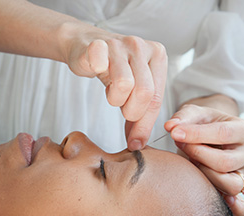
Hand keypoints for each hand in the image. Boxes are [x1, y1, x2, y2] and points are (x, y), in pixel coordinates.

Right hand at [64, 26, 166, 150]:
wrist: (85, 46)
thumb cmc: (113, 72)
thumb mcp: (134, 91)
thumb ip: (141, 115)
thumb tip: (137, 144)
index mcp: (158, 56)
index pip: (156, 99)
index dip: (145, 125)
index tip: (135, 143)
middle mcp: (141, 47)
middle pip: (144, 93)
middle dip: (131, 112)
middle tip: (121, 107)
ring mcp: (119, 44)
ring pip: (124, 84)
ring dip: (114, 99)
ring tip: (111, 92)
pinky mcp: (97, 45)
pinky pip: (99, 63)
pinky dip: (97, 69)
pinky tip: (97, 69)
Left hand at [165, 104, 243, 215]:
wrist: (206, 136)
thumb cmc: (201, 124)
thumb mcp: (193, 114)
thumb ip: (182, 118)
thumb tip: (171, 126)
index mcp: (243, 130)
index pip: (223, 134)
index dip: (197, 134)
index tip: (175, 133)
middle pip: (225, 162)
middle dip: (197, 155)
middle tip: (180, 146)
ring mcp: (241, 174)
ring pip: (230, 184)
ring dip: (204, 176)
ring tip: (190, 165)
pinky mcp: (234, 191)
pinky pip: (241, 207)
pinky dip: (232, 208)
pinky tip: (215, 201)